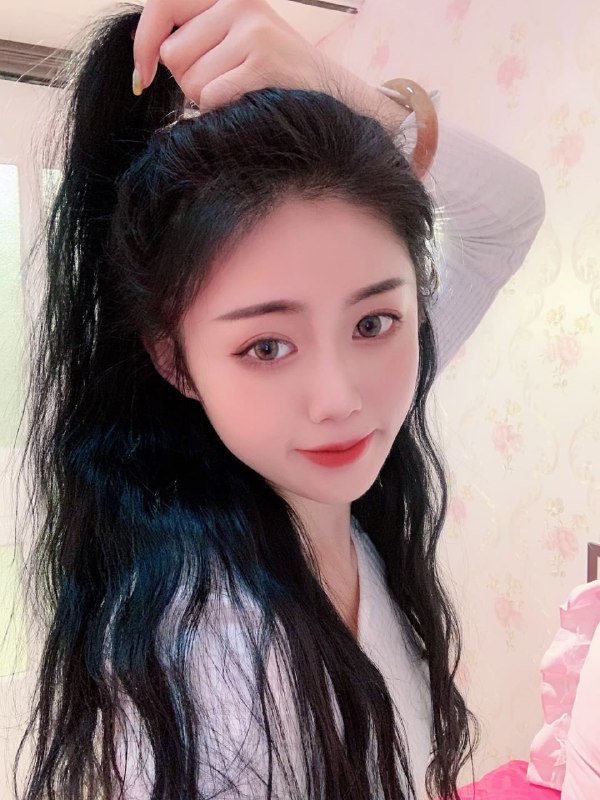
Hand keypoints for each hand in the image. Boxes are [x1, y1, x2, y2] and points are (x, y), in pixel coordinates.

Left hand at [132, 0, 361, 111]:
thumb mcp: (237, 40)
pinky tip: (248, 103)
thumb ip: (197, 36)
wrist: (331, 96)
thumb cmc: (275, 76)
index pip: (162, 5)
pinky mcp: (262, 61)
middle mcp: (238, 3)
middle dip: (189, 81)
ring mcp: (252, 30)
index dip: (144, 43)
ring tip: (241, 93)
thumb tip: (147, 58)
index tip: (142, 76)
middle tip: (225, 84)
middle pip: (173, 55)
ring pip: (190, 81)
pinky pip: (211, 97)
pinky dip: (223, 111)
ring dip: (207, 100)